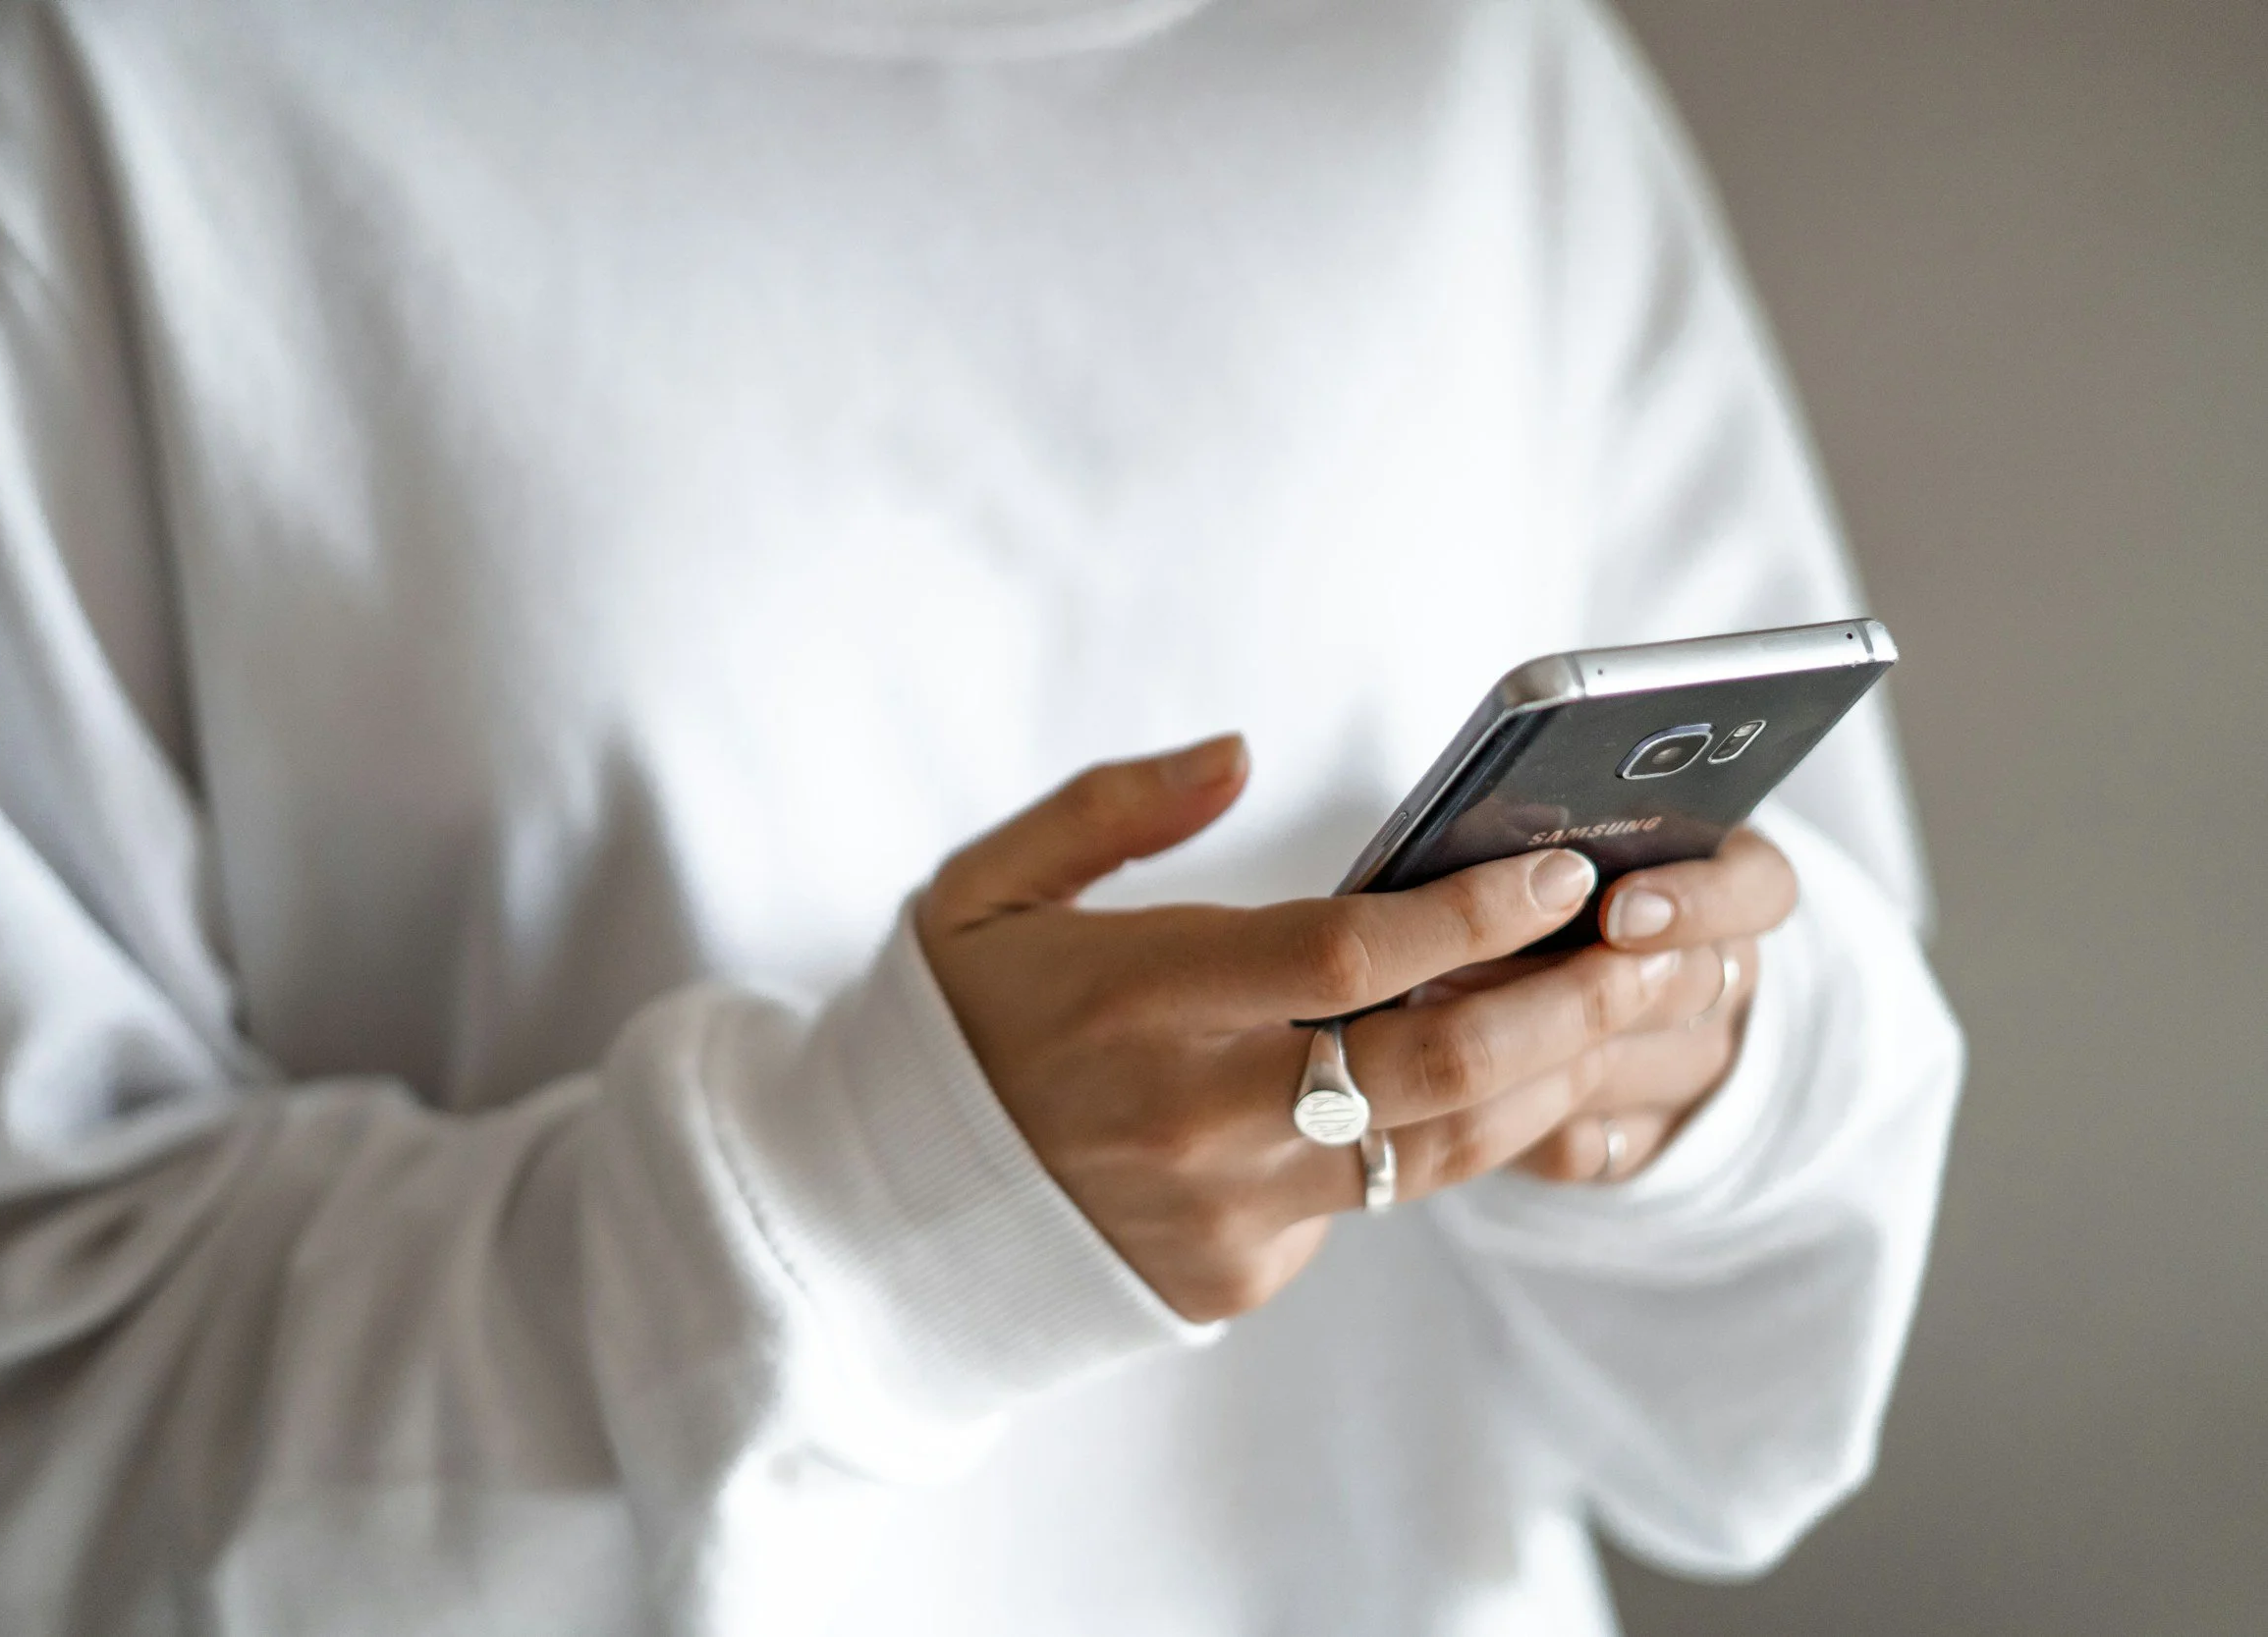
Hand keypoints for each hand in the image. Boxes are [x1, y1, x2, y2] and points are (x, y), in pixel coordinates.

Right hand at [915, 736, 1788, 1322]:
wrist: (883, 1220)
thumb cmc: (954, 1027)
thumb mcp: (985, 889)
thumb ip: (1109, 808)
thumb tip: (1238, 753)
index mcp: (1134, 998)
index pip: (1344, 954)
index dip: (1468, 909)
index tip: (1558, 868)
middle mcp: (1192, 1116)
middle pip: (1432, 1064)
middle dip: (1565, 1001)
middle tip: (1650, 945)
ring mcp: (1224, 1211)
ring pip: (1438, 1151)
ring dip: (1547, 1077)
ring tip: (1621, 1008)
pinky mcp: (1239, 1276)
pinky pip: (1371, 1205)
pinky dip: (1439, 1142)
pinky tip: (1500, 1080)